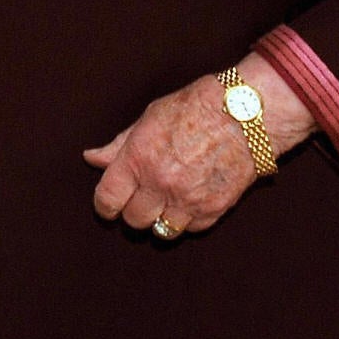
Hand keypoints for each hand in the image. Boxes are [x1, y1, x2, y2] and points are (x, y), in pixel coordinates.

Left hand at [84, 53, 315, 237]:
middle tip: (141, 198)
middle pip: (134, 220)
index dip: (104, 206)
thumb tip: (92, 159)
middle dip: (133, 211)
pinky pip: (192, 229)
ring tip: (165, 202)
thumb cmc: (196, 108)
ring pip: (162, 231)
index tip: (108, 206)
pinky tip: (190, 200)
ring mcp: (189, 200)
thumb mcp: (150, 118)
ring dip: (160, 219)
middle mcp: (161, 184)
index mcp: (139, 159)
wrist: (246, 114)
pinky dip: (188, 219)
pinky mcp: (215, 209)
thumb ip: (119, 145)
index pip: (108, 199)